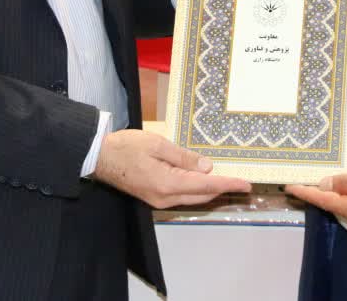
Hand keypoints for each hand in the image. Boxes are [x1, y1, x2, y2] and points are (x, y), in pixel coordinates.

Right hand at [94, 129, 250, 208]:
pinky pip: (182, 196)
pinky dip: (196, 189)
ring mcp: (159, 201)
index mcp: (169, 183)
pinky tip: (202, 180)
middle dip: (222, 188)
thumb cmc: (127, 147)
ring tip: (227, 180)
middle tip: (241, 181)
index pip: (206, 185)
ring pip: (192, 197)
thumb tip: (207, 167)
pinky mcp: (154, 198)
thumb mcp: (158, 145)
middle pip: (202, 195)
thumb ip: (184, 158)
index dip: (228, 184)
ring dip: (210, 189)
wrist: (100, 157)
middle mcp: (166, 198)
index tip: (246, 185)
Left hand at [286, 168, 346, 231]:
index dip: (306, 192)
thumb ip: (346, 181)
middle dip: (317, 192)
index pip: (324, 200)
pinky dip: (343, 194)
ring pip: (340, 203)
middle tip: (301, 178)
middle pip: (331, 203)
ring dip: (330, 192)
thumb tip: (324, 184)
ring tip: (318, 179)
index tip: (289, 187)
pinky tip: (340, 185)